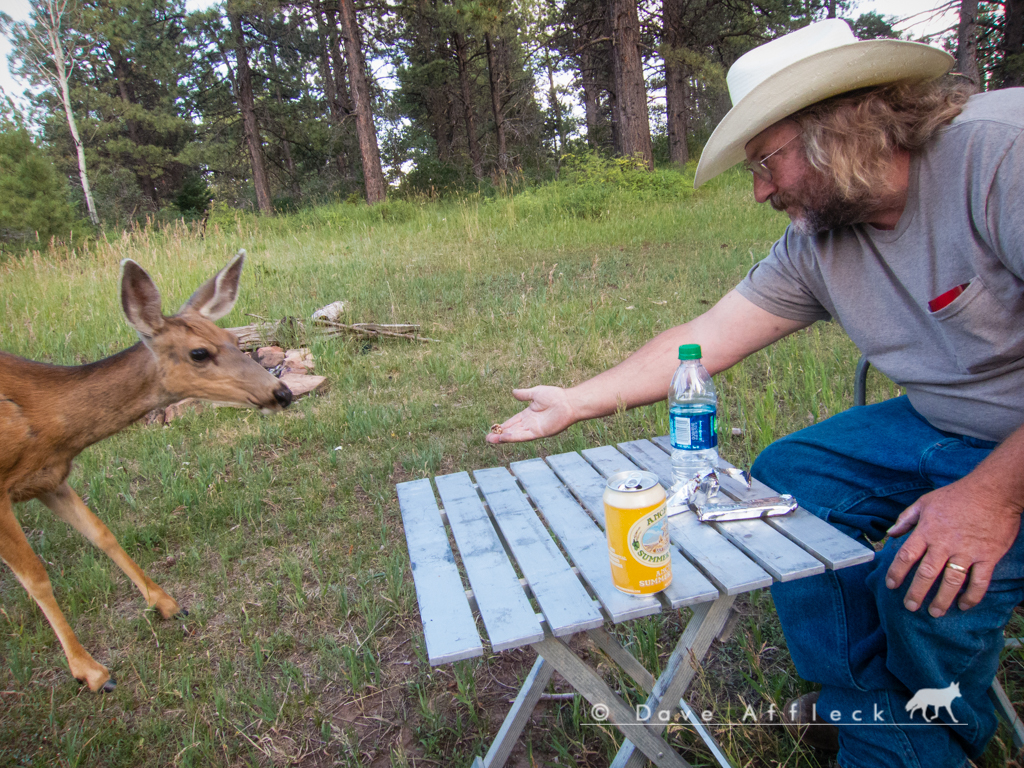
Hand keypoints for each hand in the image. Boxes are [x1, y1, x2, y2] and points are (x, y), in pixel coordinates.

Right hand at [486, 386, 577, 443]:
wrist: (568, 402)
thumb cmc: (555, 396)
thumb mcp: (535, 393)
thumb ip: (524, 394)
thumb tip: (513, 392)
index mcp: (528, 414)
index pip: (513, 421)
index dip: (503, 425)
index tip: (493, 428)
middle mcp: (530, 423)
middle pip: (512, 430)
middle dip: (500, 434)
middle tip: (488, 438)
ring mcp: (534, 429)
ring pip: (516, 435)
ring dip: (504, 438)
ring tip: (491, 439)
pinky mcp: (539, 433)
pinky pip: (524, 436)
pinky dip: (514, 437)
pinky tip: (504, 437)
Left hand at [885, 477, 1021, 616]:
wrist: (993, 491)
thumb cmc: (957, 495)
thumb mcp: (925, 502)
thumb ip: (906, 518)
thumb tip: (890, 533)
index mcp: (927, 531)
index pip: (906, 556)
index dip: (896, 573)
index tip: (891, 585)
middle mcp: (944, 544)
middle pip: (926, 574)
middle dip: (916, 593)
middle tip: (910, 607)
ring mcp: (967, 552)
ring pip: (951, 582)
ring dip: (942, 600)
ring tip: (935, 613)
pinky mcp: (988, 556)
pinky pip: (979, 581)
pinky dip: (972, 596)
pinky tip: (964, 605)